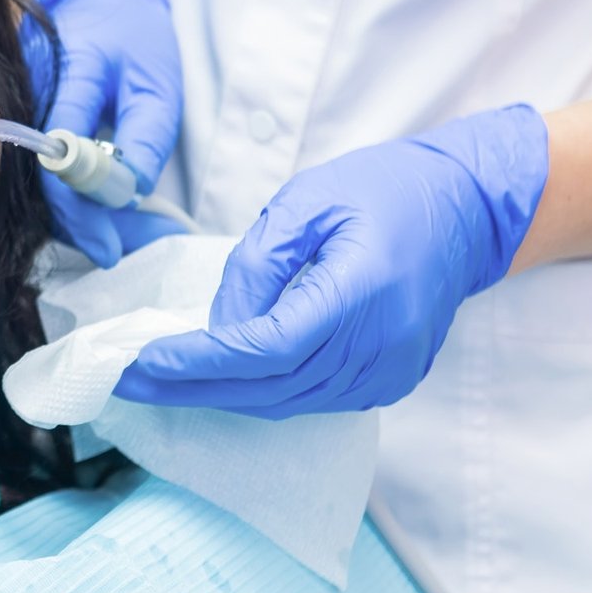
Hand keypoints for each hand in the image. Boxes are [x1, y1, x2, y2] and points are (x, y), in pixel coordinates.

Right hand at [22, 0, 185, 265]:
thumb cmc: (131, 33)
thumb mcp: (157, 79)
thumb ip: (146, 136)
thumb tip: (130, 194)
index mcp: (67, 78)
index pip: (62, 160)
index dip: (81, 212)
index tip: (110, 248)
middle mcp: (30, 99)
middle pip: (43, 183)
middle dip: (83, 226)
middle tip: (126, 250)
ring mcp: (20, 113)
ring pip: (40, 182)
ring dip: (79, 216)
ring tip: (125, 237)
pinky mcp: (22, 125)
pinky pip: (42, 169)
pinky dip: (73, 196)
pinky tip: (105, 212)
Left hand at [115, 105, 548, 416]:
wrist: (466, 209)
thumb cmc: (385, 190)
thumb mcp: (306, 200)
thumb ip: (256, 264)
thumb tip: (217, 326)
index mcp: (362, 291)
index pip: (267, 348)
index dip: (201, 361)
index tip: (144, 359)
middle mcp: (381, 345)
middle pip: (270, 387)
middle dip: (190, 388)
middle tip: (125, 382)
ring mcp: (390, 371)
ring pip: (287, 402)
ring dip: (218, 396)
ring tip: (156, 384)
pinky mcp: (390, 381)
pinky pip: (311, 400)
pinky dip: (259, 393)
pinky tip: (215, 382)